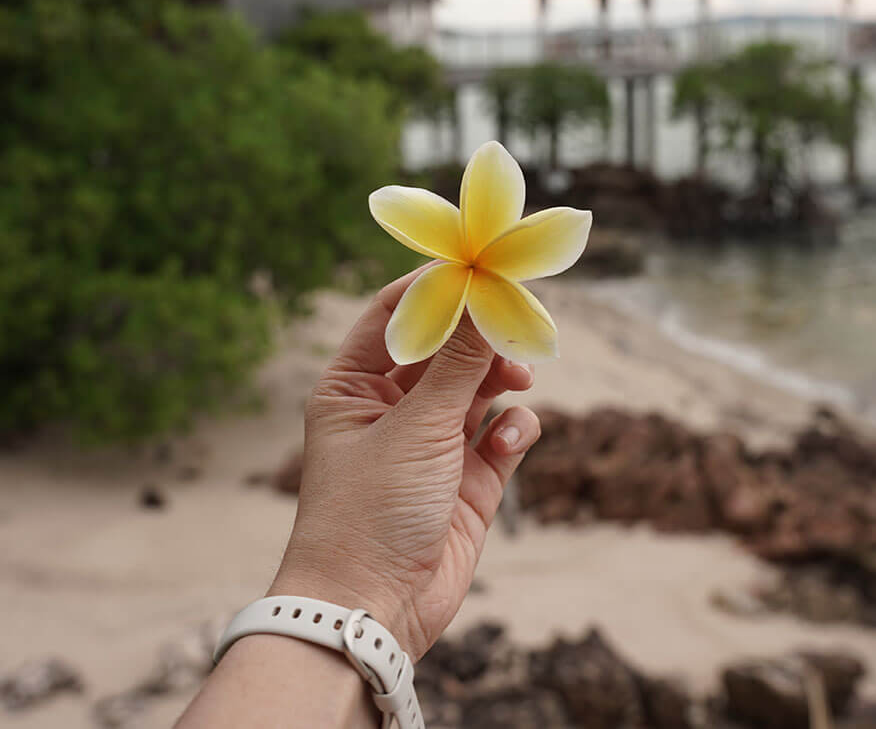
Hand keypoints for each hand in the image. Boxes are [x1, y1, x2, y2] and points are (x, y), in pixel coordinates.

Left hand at [268, 267, 540, 658]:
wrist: (371, 611)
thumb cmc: (369, 513)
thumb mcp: (416, 426)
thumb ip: (458, 363)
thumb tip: (485, 297)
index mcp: (353, 385)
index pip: (396, 314)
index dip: (438, 287)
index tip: (481, 264)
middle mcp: (391, 409)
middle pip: (446, 348)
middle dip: (482, 334)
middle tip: (522, 316)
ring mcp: (432, 446)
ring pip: (479, 388)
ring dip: (502, 377)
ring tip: (519, 378)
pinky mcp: (467, 483)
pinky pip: (501, 436)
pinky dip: (513, 428)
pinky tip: (513, 435)